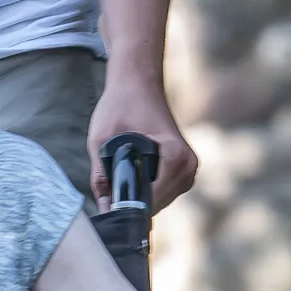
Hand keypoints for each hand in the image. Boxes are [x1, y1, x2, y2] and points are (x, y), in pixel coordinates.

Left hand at [88, 69, 202, 202]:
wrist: (138, 82)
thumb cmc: (121, 104)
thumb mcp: (101, 139)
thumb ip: (101, 176)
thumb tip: (105, 209)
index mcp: (175, 154)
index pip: (152, 198)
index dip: (127, 205)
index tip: (108, 205)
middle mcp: (188, 164)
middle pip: (157, 203)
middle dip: (133, 201)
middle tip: (109, 190)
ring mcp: (190, 168)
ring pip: (161, 201)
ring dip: (140, 196)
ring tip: (120, 178)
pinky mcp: (185, 169)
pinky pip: (165, 193)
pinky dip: (148, 190)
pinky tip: (132, 175)